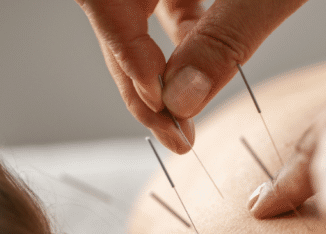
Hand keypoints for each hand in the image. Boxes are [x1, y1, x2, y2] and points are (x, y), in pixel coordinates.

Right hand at [77, 0, 307, 153]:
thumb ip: (223, 40)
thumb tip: (181, 102)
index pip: (102, 1)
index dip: (125, 55)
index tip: (162, 105)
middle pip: (114, 11)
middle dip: (140, 73)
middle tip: (173, 130)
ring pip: (138, 8)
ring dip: (158, 58)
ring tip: (185, 110)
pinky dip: (180, 30)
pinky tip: (201, 60)